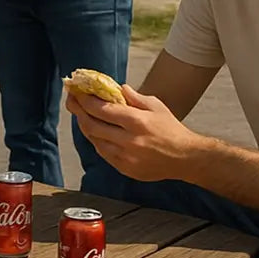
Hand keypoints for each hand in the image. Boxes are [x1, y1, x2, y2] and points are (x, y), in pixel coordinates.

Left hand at [64, 84, 202, 181]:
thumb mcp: (156, 106)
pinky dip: (97, 141)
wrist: (186, 158)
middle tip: (72, 101)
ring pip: (95, 141)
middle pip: (92, 126)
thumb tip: (117, 88)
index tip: (77, 92)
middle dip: (78, 112)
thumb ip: (135, 97)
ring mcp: (126, 157)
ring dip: (85, 126)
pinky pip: (103, 153)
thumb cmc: (171, 129)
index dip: (85, 100)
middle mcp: (129, 141)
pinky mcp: (125, 169)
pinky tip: (95, 132)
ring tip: (82, 115)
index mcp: (138, 122)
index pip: (102, 110)